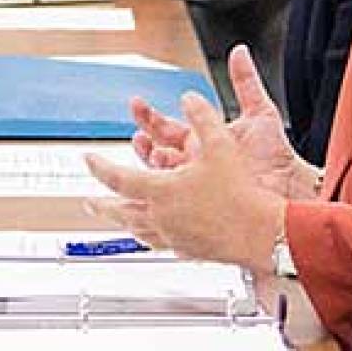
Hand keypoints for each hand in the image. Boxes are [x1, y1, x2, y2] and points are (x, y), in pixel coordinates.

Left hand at [85, 89, 285, 270]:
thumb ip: (203, 118)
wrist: (262, 232)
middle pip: (120, 212)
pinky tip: (156, 235)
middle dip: (101, 206)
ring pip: (138, 231)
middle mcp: (162, 217)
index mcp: (162, 191)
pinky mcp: (189, 250)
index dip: (99, 167)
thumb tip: (190, 100)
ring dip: (124, 222)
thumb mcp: (220, 146)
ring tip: (119, 220)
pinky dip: (150, 236)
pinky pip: (160, 243)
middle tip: (89, 203)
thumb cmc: (242, 194)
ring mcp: (174, 237)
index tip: (89, 159)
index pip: (118, 178)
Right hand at [129, 46, 316, 199]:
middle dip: (143, 142)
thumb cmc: (277, 154)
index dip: (149, 116)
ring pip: (161, 177)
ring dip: (152, 165)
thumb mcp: (259, 111)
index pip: (167, 129)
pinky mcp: (202, 205)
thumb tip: (239, 51)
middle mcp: (196, 163)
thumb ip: (246, 81)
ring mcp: (197, 185)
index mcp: (204, 141)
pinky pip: (175, 199)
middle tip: (137, 133)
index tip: (136, 102)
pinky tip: (159, 183)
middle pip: (157, 153)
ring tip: (149, 156)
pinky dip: (165, 191)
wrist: (292, 185)